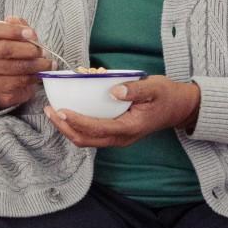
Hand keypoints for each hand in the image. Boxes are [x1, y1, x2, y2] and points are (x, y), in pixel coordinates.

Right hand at [0, 16, 48, 111]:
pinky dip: (34, 77)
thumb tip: (28, 32)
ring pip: (14, 66)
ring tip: (48, 64)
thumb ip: (22, 29)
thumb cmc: (16, 54)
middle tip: (43, 52)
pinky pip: (19, 81)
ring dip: (35, 65)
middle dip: (28, 50)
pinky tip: (41, 74)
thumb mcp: (19, 37)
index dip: (14, 30)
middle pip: (5, 49)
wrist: (10, 81)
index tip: (31, 34)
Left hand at [45, 75, 201, 147]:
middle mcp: (120, 138)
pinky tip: (67, 112)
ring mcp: (117, 138)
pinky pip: (91, 134)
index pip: (96, 129)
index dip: (76, 121)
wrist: (178, 108)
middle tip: (49, 110)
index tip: (61, 110)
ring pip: (85, 140)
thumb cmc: (166, 96)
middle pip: (85, 140)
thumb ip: (135, 89)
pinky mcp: (114, 133)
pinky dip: (76, 125)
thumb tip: (113, 90)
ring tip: (53, 112)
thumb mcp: (154, 88)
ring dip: (67, 128)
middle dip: (64, 128)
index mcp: (129, 128)